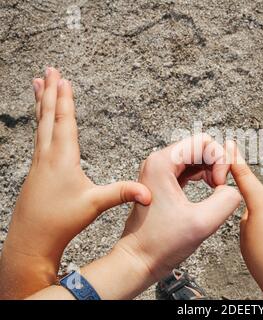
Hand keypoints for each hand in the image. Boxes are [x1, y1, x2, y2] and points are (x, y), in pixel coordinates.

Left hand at [0, 68, 150, 298]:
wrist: (30, 240)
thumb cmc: (60, 222)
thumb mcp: (95, 205)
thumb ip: (122, 193)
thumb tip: (149, 193)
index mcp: (62, 159)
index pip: (64, 121)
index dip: (64, 99)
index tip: (62, 79)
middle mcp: (46, 156)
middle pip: (48, 116)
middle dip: (49, 91)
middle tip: (47, 70)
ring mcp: (38, 163)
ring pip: (39, 125)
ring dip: (40, 104)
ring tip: (36, 85)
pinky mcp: (35, 172)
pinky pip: (37, 138)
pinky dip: (39, 123)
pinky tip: (41, 124)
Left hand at [115, 134, 241, 284]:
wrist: (139, 260)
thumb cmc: (160, 244)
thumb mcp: (202, 222)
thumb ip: (227, 199)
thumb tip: (232, 188)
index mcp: (162, 163)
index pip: (203, 142)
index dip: (219, 160)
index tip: (220, 186)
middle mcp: (159, 162)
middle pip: (201, 146)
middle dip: (217, 164)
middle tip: (220, 188)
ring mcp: (161, 171)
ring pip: (197, 157)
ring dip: (213, 171)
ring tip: (217, 191)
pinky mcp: (164, 182)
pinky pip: (191, 169)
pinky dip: (205, 177)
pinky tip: (210, 192)